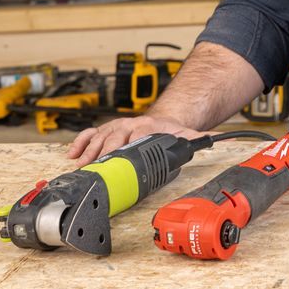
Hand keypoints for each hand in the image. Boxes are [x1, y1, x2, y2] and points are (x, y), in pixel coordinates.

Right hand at [67, 116, 205, 165]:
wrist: (163, 119)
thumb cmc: (170, 131)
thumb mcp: (185, 135)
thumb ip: (199, 139)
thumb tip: (216, 141)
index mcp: (146, 128)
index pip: (133, 139)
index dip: (124, 150)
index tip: (118, 162)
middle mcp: (129, 126)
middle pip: (112, 140)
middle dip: (102, 154)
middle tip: (94, 169)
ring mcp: (117, 127)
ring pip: (99, 137)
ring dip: (87, 151)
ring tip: (79, 165)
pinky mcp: (107, 129)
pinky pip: (90, 133)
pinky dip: (80, 142)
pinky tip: (71, 154)